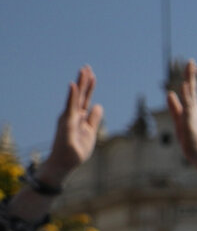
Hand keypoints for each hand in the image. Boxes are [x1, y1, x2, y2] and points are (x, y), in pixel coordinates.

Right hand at [41, 66, 102, 184]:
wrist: (64, 164)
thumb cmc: (75, 150)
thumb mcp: (90, 132)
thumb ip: (93, 119)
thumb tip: (98, 105)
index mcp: (79, 117)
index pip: (85, 99)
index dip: (88, 87)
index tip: (91, 73)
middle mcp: (72, 115)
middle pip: (81, 96)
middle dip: (84, 81)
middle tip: (87, 66)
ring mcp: (69, 119)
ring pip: (75, 98)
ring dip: (79, 84)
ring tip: (83, 71)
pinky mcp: (67, 124)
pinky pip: (70, 108)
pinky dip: (72, 96)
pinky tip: (73, 85)